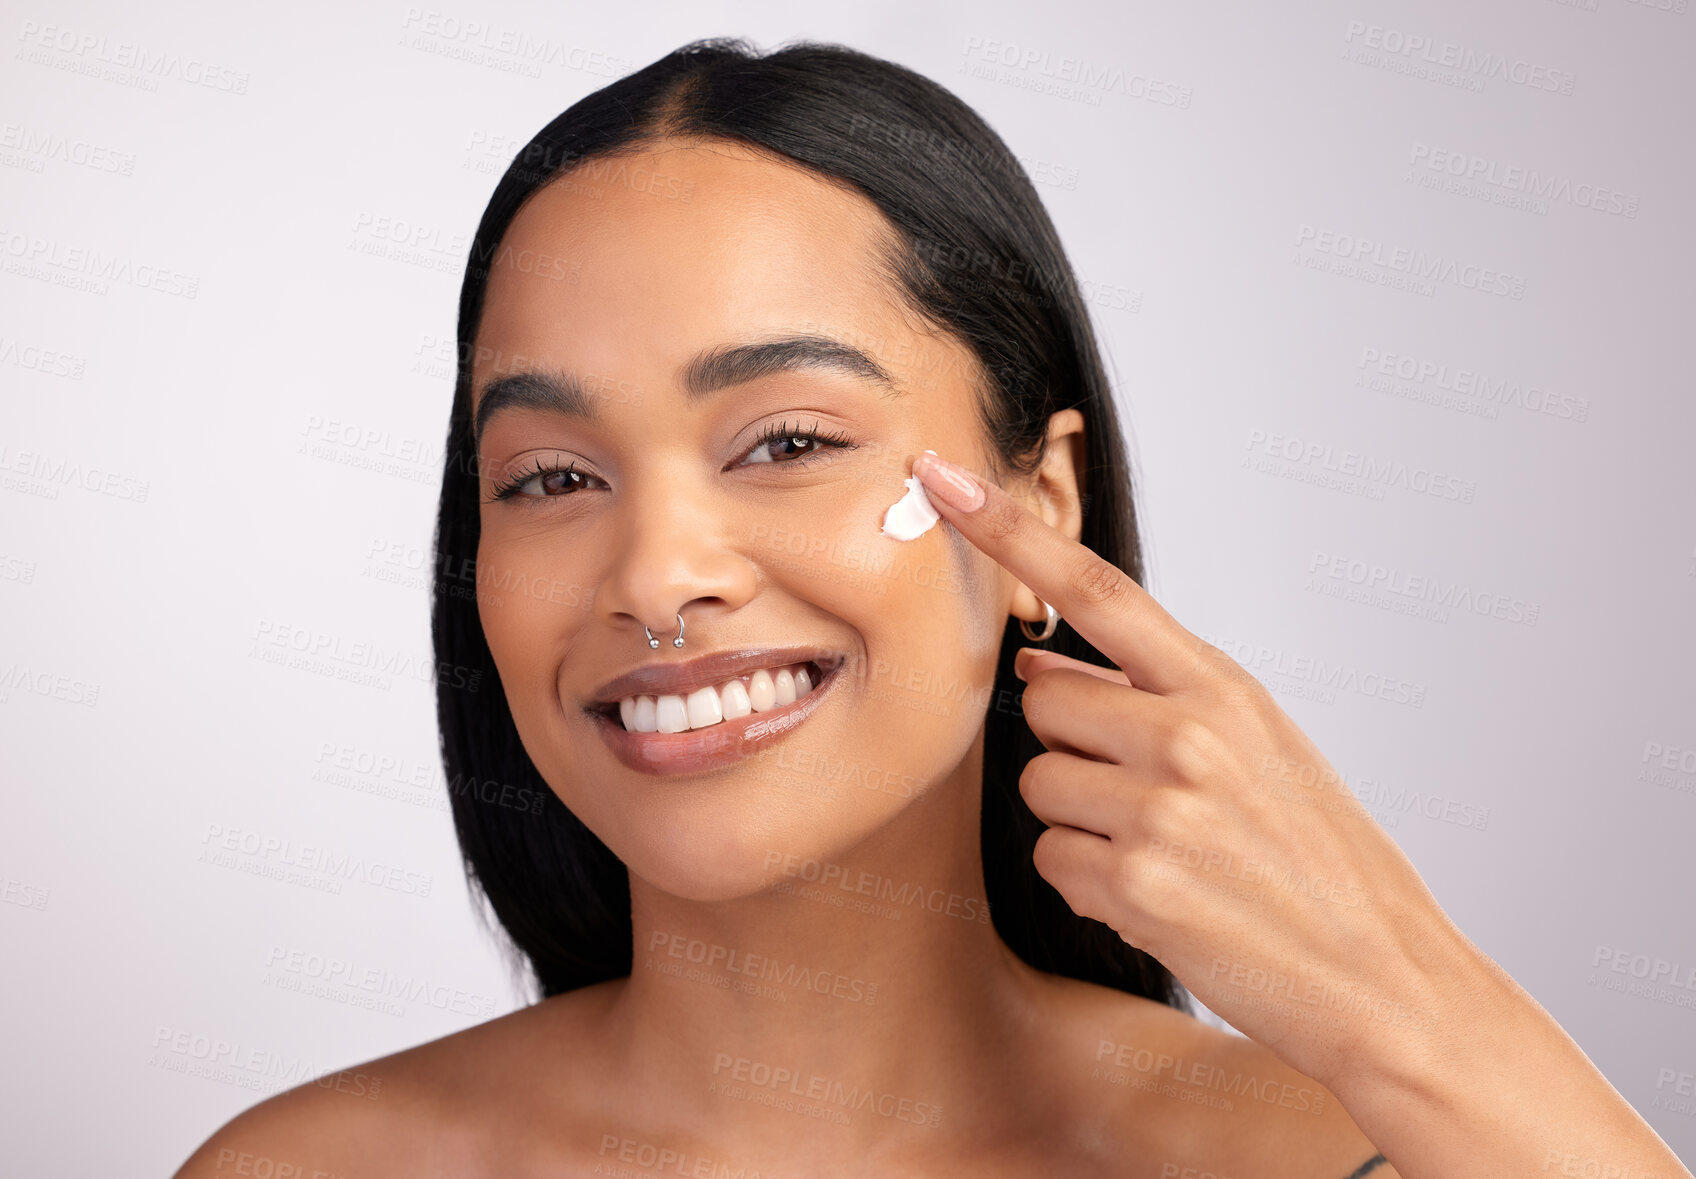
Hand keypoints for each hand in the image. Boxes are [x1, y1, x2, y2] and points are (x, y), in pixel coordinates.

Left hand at [910, 449, 1469, 1090]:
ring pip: (1038, 783)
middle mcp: (1191, 734)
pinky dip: (1088, 885)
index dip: (1008, 528)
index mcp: (1224, 688)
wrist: (1384, 977)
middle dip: (1074, 749)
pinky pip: (1050, 858)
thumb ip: (1153, 694)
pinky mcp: (1136, 883)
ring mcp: (1161, 808)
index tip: (941, 478)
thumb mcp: (1259, 748)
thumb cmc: (1317, 861)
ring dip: (1078, 824)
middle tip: (1152, 802)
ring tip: (1163, 855)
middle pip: (1043, 702)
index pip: (1095, 586)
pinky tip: (1158, 901)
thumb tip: (1037, 666)